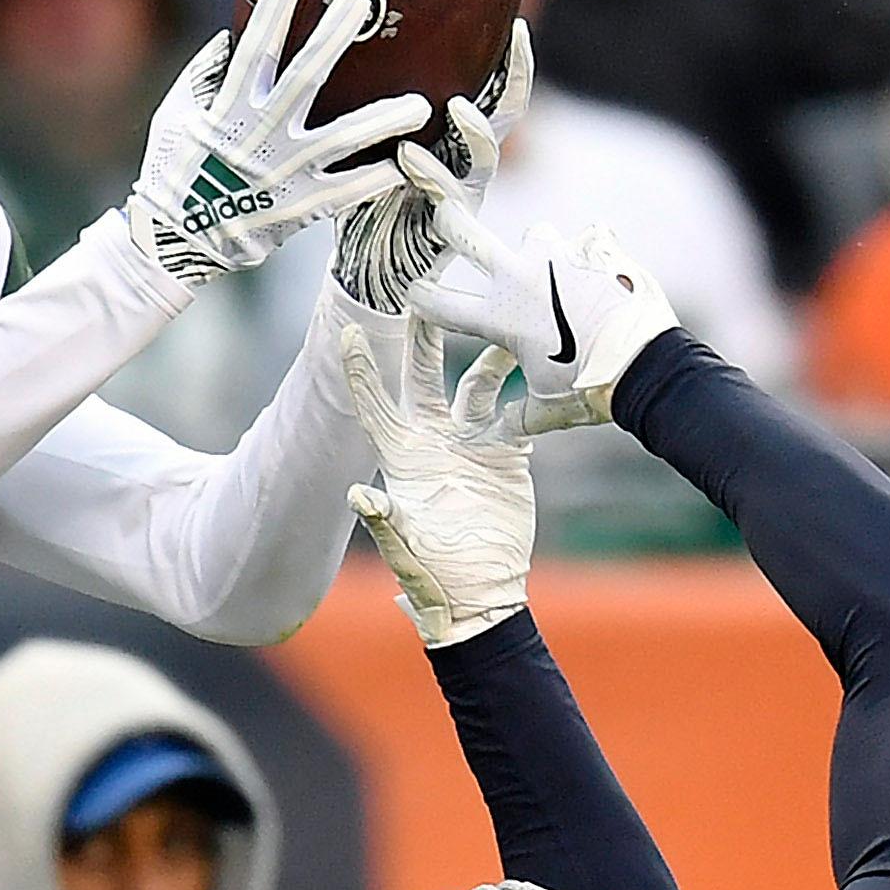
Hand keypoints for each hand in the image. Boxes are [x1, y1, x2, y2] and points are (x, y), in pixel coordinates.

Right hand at [125, 0, 430, 286]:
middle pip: (304, 78)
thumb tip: (232, 35)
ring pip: (340, 140)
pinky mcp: (299, 207)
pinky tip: (407, 164)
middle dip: (332, 39)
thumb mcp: (175, 114)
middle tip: (361, 3)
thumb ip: (206, 74)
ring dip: (381, 121)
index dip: (273, 9)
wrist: (178, 241)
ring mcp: (283, 173)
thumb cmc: (173, 169)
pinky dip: (374, 180)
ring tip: (420, 104)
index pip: (254, 48)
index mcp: (229, 107)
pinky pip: (344, 192)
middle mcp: (260, 135)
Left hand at [332, 19, 531, 316]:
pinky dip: (429, 173)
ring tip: (459, 106)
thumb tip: (332, 51)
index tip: (515, 21)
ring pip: (485, 155)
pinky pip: (447, 195)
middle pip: (507, 113)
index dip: (509, 59)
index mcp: (455, 139)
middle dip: (518, 78)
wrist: (369, 269)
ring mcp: (464, 194)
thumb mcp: (367, 147)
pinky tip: (407, 156)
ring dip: (476, 129)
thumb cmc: (367, 201)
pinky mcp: (450, 227)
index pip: (491, 90)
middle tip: (518, 40)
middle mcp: (468, 162)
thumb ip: (370, 111)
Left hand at [341, 323, 532, 646]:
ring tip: (503, 322)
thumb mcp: (405, 551)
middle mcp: (434, 441)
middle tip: (425, 294)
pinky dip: (531, 396)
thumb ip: (384, 522)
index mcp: (401, 458)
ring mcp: (471, 445)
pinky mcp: (507, 456)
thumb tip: (357, 493)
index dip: (361, 370)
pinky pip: (519, 414)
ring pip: (477, 384)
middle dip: (425, 337)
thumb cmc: (433, 578)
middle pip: (425, 377)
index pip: (375, 405)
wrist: (481, 595)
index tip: (345, 331)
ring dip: (489, 355)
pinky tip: (544, 370)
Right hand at [400, 160, 678, 437]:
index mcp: (498, 317)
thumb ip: (518, 418)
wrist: (646, 364)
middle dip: (448, 223)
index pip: (439, 304)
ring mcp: (557, 255)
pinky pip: (587, 238)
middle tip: (443, 213)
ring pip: (534, 234)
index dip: (420, 298)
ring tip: (559, 274)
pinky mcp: (593, 246)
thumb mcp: (548, 408)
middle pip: (466, 236)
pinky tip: (604, 272)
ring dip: (540, 250)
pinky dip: (591, 254)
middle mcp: (519, 277)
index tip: (414, 292)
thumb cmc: (591, 388)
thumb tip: (499, 432)